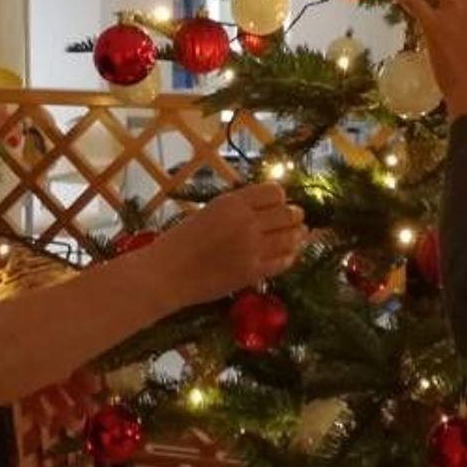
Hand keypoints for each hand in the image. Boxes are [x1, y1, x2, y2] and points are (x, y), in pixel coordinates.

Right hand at [150, 184, 305, 306]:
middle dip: (295, 216)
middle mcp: (247, 222)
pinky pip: (284, 262)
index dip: (280, 198)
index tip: (279, 204)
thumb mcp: (209, 212)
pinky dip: (289, 257)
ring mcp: (252, 248)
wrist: (166, 274)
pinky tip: (287, 255)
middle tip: (296, 220)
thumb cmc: (181, 241)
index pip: (274, 192)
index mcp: (233, 203)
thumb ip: (238, 208)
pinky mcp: (253, 272)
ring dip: (298, 236)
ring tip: (299, 236)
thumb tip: (266, 207)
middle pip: (288, 213)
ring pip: (291, 237)